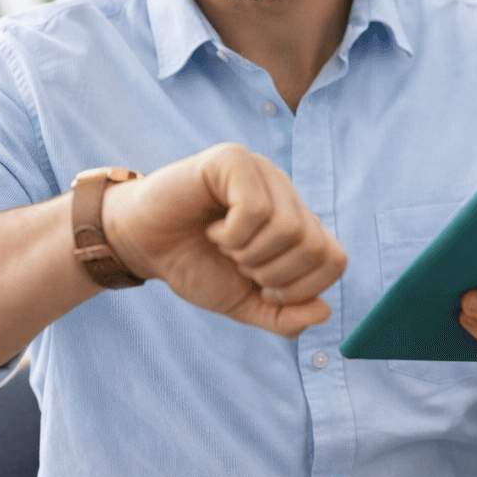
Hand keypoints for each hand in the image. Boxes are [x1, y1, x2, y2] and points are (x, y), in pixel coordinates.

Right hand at [101, 143, 346, 337]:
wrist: (142, 245)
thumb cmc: (194, 266)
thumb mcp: (244, 303)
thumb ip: (284, 316)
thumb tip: (324, 311)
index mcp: (297, 221)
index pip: (334, 260)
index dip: (299, 289)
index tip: (261, 288)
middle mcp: (287, 192)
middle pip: (315, 246)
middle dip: (272, 274)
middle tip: (238, 263)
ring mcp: (263, 172)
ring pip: (289, 228)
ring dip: (249, 253)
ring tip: (224, 244)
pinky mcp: (234, 159)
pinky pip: (256, 208)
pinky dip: (232, 234)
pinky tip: (213, 228)